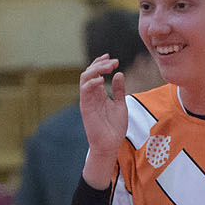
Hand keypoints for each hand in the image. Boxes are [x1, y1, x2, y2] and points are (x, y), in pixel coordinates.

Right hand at [79, 55, 129, 185]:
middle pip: (89, 72)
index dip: (102, 64)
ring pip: (85, 78)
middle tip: (114, 62)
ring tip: (109, 67)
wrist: (110, 144)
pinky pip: (85, 90)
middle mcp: (91, 95)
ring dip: (96, 69)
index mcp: (99, 94)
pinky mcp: (85, 107)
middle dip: (100, 64)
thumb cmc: (114, 127)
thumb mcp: (120, 104)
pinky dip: (92, 82)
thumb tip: (118, 74)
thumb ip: (118, 90)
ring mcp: (87, 100)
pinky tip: (102, 80)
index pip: (96, 74)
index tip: (113, 60)